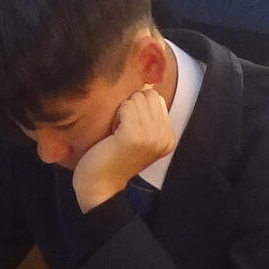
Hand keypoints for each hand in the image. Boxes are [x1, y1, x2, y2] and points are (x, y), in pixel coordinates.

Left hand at [72, 87, 178, 213]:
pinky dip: (115, 116)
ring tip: (117, 133)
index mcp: (168, 136)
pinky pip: (125, 106)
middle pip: (148, 95)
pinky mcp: (134, 136)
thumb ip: (148, 113)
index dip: (138, 107)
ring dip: (121, 111)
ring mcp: (151, 136)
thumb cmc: (114, 156)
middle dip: (130, 106)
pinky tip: (112, 134)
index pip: (156, 98)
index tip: (129, 129)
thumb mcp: (139, 135)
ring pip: (135, 99)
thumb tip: (148, 83)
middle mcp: (164, 136)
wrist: (100, 185)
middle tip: (122, 130)